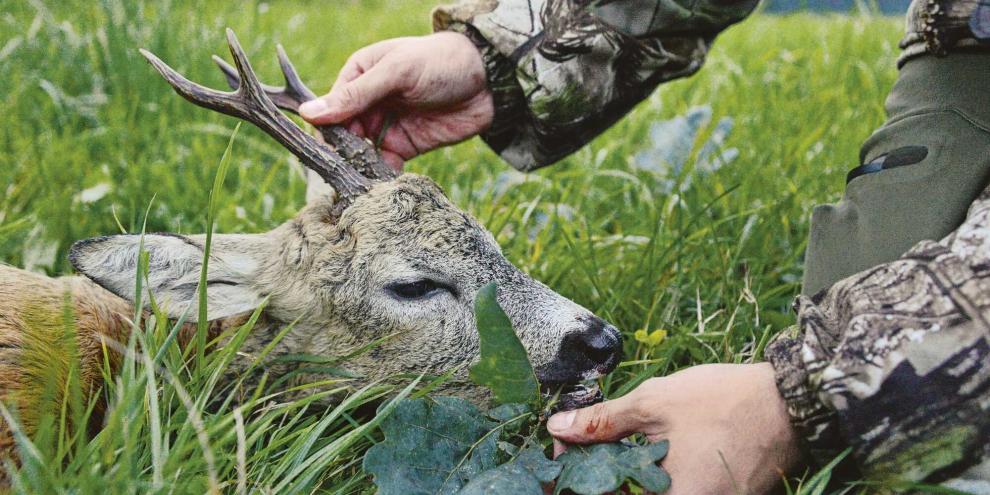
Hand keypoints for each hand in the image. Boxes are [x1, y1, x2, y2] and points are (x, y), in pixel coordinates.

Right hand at [299, 32, 493, 169]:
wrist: (488, 80)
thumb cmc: (439, 62)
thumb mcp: (396, 73)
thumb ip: (356, 95)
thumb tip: (310, 114)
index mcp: (359, 75)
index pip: (331, 108)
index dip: (325, 131)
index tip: (324, 154)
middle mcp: (369, 101)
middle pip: (343, 134)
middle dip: (342, 155)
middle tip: (343, 177)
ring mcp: (387, 124)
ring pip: (362, 152)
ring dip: (360, 169)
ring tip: (360, 187)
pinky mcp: (407, 145)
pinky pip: (386, 165)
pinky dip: (381, 177)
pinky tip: (381, 189)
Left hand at [547, 363, 801, 493]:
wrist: (791, 404)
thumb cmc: (724, 401)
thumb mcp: (655, 403)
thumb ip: (604, 422)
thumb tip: (556, 428)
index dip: (573, 484)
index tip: (555, 462)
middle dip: (594, 481)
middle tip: (573, 454)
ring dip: (619, 479)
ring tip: (600, 453)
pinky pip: (669, 493)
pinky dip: (647, 480)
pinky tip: (633, 456)